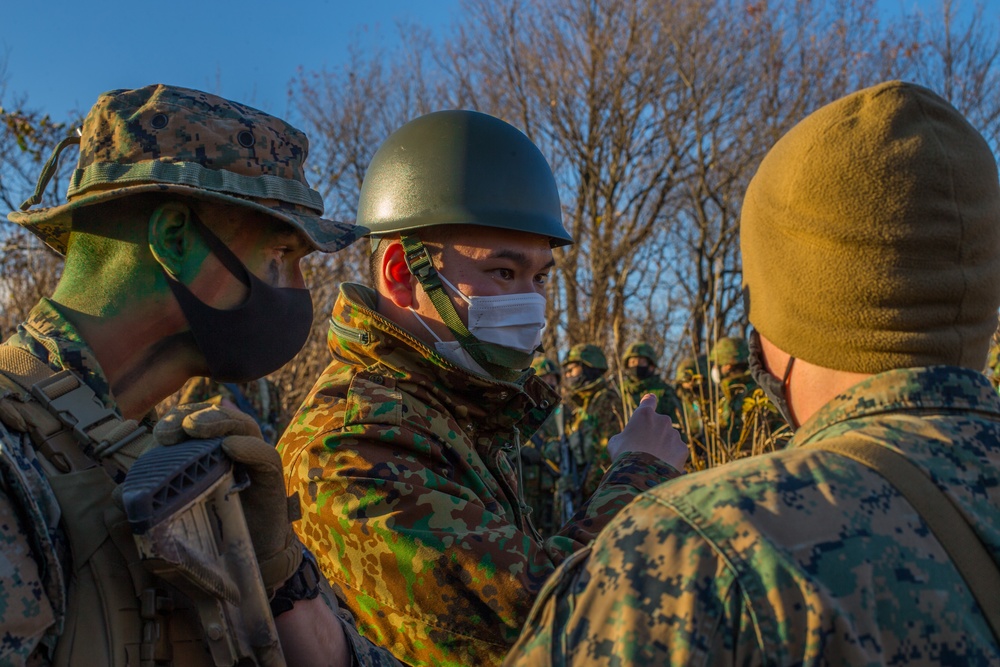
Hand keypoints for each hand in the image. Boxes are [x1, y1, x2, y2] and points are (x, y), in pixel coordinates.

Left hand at [154, 402, 301, 590]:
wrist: (250, 558)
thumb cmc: (213, 528)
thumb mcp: (176, 509)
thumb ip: (150, 497)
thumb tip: (115, 495)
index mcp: (209, 450)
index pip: (194, 419)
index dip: (177, 419)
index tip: (159, 435)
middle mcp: (234, 447)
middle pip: (217, 415)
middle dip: (192, 416)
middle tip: (171, 431)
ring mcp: (254, 459)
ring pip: (242, 425)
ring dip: (217, 421)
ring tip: (196, 428)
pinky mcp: (271, 476)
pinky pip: (264, 454)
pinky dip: (247, 447)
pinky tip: (230, 447)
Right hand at [607, 394, 687, 470]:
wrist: (642, 476)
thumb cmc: (624, 457)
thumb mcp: (615, 443)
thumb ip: (624, 436)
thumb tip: (628, 440)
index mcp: (644, 415)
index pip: (649, 401)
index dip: (649, 402)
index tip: (650, 401)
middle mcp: (663, 420)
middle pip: (659, 424)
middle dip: (654, 433)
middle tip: (645, 449)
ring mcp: (674, 434)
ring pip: (669, 438)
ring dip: (663, 446)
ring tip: (653, 462)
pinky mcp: (682, 449)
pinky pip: (676, 452)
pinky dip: (671, 458)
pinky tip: (661, 467)